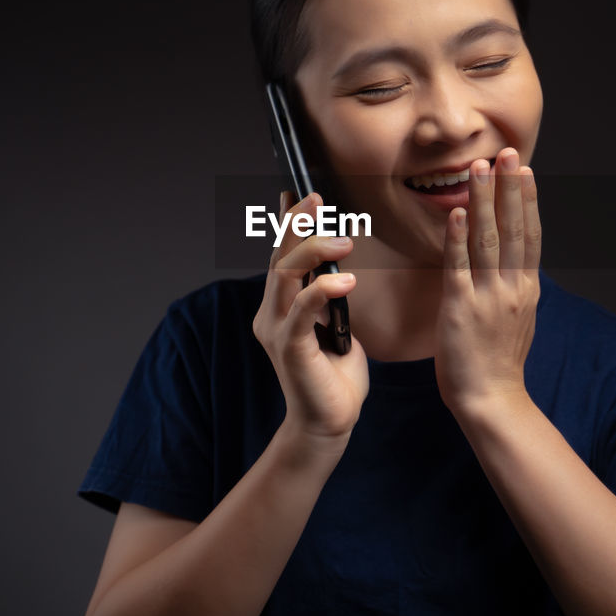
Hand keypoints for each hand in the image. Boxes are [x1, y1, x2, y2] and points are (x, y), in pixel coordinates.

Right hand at [252, 191, 369, 444]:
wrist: (330, 423)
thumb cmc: (335, 376)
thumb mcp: (336, 326)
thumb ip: (330, 298)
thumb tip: (337, 269)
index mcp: (280, 307)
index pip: (281, 256)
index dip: (286, 222)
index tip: (297, 192)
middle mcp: (271, 314)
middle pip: (278, 257)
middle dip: (296, 223)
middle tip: (317, 200)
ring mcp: (277, 331)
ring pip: (284, 276)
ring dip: (313, 251)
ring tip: (344, 240)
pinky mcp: (290, 349)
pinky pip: (301, 311)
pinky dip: (322, 290)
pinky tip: (345, 281)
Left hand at [435, 148, 540, 416]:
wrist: (492, 401)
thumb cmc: (499, 365)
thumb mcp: (519, 321)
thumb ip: (516, 290)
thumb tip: (517, 267)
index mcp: (527, 289)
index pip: (530, 234)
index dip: (527, 199)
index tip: (524, 170)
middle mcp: (513, 287)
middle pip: (514, 227)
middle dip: (510, 187)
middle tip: (506, 152)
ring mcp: (488, 296)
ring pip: (488, 238)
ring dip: (484, 200)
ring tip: (480, 167)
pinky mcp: (462, 308)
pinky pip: (460, 266)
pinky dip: (459, 237)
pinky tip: (457, 211)